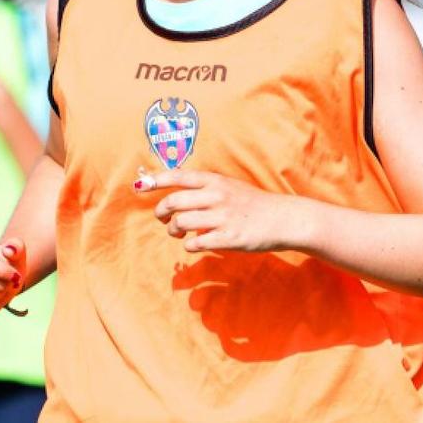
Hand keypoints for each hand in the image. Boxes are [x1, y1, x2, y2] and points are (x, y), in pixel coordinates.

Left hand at [138, 170, 299, 252]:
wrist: (283, 218)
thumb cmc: (253, 203)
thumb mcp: (230, 187)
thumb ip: (205, 188)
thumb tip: (176, 193)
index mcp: (216, 181)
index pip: (179, 177)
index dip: (156, 180)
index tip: (140, 185)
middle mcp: (217, 196)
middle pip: (173, 202)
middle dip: (161, 212)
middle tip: (164, 219)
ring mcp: (222, 217)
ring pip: (180, 223)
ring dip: (174, 231)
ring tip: (179, 233)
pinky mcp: (228, 237)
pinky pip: (195, 243)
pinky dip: (190, 245)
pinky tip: (196, 243)